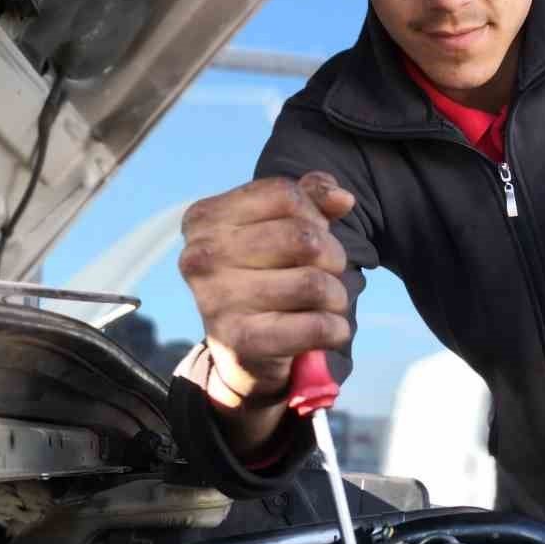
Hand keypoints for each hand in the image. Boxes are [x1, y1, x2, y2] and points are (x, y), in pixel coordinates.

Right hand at [178, 172, 354, 402]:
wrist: (241, 348)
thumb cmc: (264, 273)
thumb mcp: (279, 226)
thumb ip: (310, 199)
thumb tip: (342, 198)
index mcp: (205, 218)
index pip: (285, 195)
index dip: (315, 215)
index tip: (311, 236)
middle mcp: (202, 256)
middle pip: (304, 238)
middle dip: (332, 257)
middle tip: (325, 274)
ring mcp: (216, 299)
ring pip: (314, 283)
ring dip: (337, 296)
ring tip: (326, 303)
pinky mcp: (239, 340)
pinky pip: (316, 326)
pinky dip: (336, 328)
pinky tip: (330, 329)